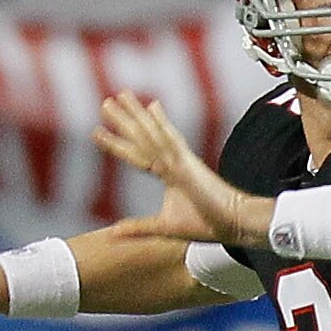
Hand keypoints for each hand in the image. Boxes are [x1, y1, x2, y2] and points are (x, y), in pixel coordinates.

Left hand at [94, 92, 272, 249]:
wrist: (233, 224)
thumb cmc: (205, 225)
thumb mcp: (163, 227)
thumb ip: (138, 227)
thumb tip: (112, 233)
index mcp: (168, 174)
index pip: (138, 155)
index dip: (117, 145)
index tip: (98, 131)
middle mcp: (172, 162)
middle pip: (142, 138)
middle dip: (123, 120)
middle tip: (106, 102)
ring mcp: (181, 160)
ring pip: (152, 134)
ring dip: (136, 115)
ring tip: (118, 97)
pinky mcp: (190, 164)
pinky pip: (173, 140)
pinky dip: (162, 123)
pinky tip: (152, 106)